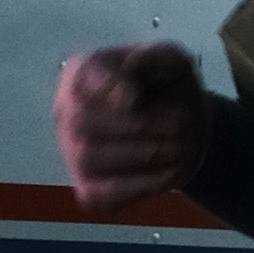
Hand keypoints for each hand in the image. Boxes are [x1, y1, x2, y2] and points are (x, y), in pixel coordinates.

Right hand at [56, 40, 209, 211]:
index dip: (107, 88)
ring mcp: (73, 153)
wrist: (185, 132)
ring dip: (141, 155)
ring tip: (178, 148)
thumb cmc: (170, 91)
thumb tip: (130, 74)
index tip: (137, 98)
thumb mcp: (174, 62)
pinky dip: (138, 187)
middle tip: (180, 126)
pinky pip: (99, 195)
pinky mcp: (88, 189)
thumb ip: (156, 56)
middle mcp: (68, 112)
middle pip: (82, 121)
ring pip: (87, 157)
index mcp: (83, 73)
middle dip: (138, 126)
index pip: (80, 78)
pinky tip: (168, 175)